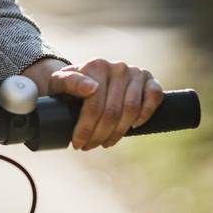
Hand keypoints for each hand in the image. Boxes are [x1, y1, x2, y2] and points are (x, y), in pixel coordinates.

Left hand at [25, 57, 163, 149]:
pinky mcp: (149, 81)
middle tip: (89, 147)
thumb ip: (68, 82)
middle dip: (99, 135)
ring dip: (119, 132)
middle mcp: (117, 67)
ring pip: (131, 110)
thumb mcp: (59, 83)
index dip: (85, 128)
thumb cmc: (70, 86)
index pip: (94, 105)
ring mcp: (135, 73)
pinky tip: (132, 126)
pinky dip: (145, 114)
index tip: (77, 143)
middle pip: (112, 112)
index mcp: (96, 66)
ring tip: (105, 142)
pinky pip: (154, 98)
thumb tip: (91, 88)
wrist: (85, 80)